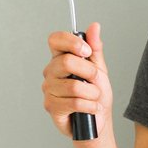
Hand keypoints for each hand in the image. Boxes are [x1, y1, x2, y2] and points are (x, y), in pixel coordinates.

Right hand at [41, 21, 112, 137]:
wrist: (98, 121)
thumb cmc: (96, 95)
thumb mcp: (99, 69)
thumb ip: (95, 48)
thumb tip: (94, 26)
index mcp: (60, 59)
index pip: (55, 40)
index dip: (71, 42)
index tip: (86, 51)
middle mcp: (50, 72)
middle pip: (66, 62)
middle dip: (89, 72)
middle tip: (95, 80)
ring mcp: (49, 90)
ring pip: (74, 86)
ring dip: (92, 93)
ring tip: (94, 98)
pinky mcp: (52, 107)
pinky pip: (75, 102)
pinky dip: (90, 106)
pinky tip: (91, 108)